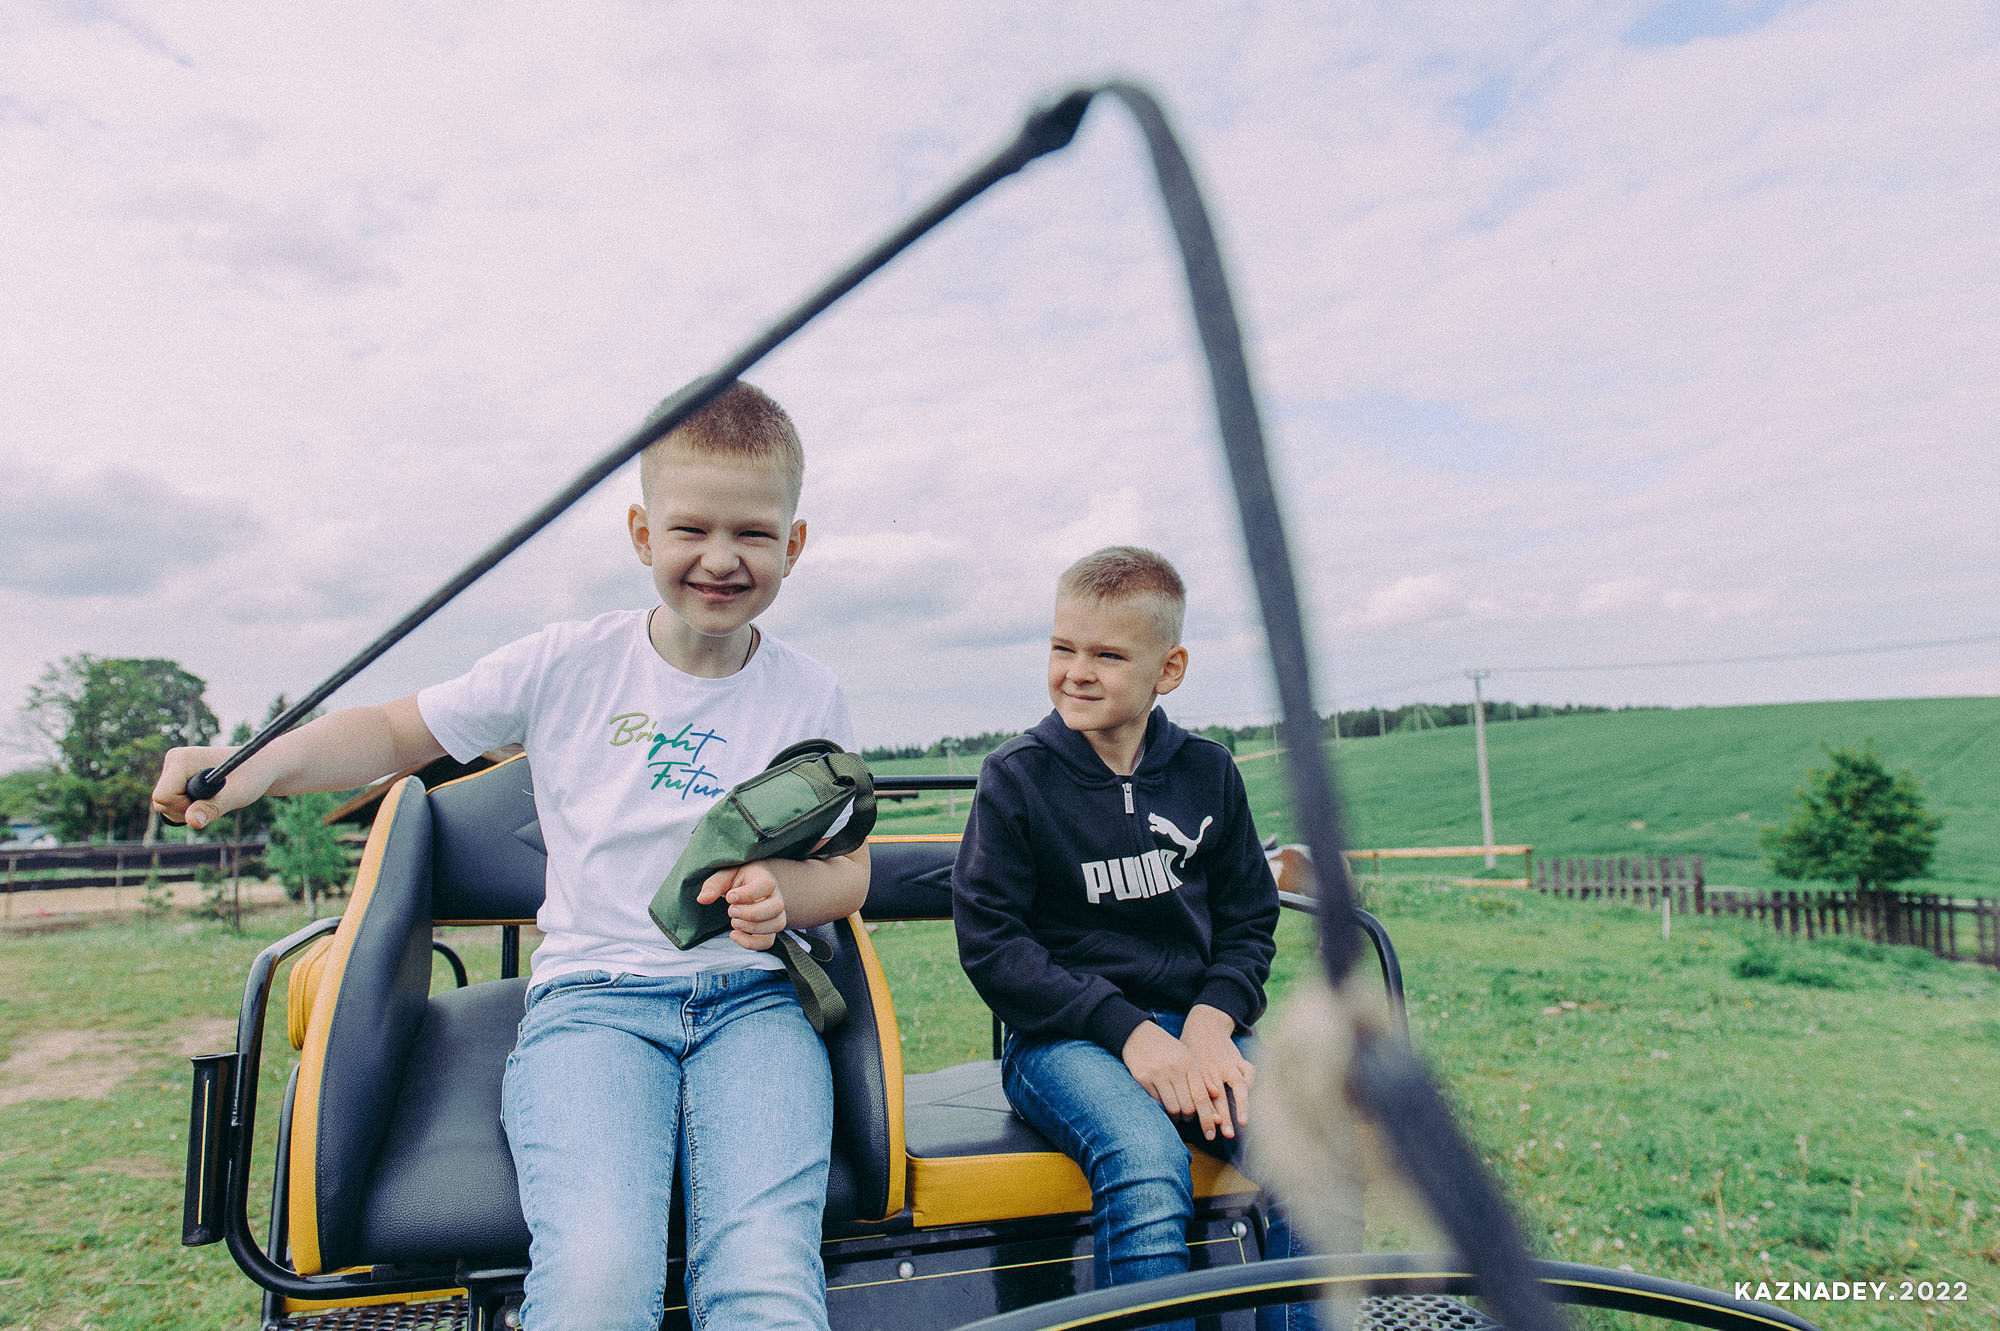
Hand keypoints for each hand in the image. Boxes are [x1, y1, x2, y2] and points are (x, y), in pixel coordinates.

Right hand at [151, 746, 266, 831]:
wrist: (261, 765)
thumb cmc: (254, 776)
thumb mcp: (238, 795)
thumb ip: (213, 808)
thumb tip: (192, 822)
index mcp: (182, 759)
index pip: (163, 796)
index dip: (184, 808)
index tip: (210, 802)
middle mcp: (173, 760)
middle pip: (160, 803)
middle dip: (186, 811)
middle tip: (217, 801)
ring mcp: (173, 768)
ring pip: (164, 805)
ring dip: (189, 810)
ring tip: (216, 797)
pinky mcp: (176, 777)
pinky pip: (171, 804)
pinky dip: (189, 808)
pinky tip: (208, 798)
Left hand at [697, 863, 787, 949]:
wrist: (748, 885)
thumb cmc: (736, 879)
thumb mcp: (724, 875)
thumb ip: (714, 885)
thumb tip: (702, 899)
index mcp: (765, 879)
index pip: (766, 885)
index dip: (747, 894)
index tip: (729, 897)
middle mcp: (776, 896)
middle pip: (776, 907)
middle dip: (750, 913)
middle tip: (731, 911)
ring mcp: (776, 914)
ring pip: (776, 925)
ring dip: (752, 928)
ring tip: (734, 922)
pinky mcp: (769, 929)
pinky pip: (768, 942)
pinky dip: (750, 943)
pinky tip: (733, 935)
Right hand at [1121, 1021, 1228, 1133]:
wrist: (1139, 1035)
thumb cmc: (1168, 1049)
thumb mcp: (1187, 1057)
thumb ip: (1202, 1076)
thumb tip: (1217, 1095)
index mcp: (1189, 1064)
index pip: (1201, 1097)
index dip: (1208, 1118)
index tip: (1211, 1134)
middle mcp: (1174, 1069)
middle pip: (1188, 1106)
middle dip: (1190, 1118)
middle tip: (1189, 1118)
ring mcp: (1157, 1074)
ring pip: (1172, 1107)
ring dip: (1176, 1116)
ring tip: (1177, 1114)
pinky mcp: (1142, 1078)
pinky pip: (1156, 1102)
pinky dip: (1162, 1107)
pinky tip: (1164, 1104)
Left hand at [1179, 1004, 1254, 1139]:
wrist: (1204, 1025)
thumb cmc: (1190, 1051)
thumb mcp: (1183, 1066)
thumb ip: (1186, 1088)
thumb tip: (1182, 1114)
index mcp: (1197, 1073)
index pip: (1203, 1099)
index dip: (1207, 1115)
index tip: (1210, 1132)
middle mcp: (1213, 1070)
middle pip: (1220, 1098)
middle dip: (1224, 1117)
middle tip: (1227, 1135)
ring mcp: (1228, 1064)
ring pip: (1238, 1085)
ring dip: (1242, 1104)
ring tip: (1244, 1122)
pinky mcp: (1238, 1058)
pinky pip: (1249, 1071)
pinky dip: (1252, 1083)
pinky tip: (1251, 1097)